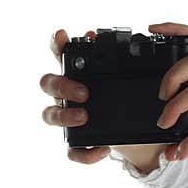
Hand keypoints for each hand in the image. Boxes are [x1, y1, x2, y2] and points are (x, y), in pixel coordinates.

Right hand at [40, 28, 112, 163]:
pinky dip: (86, 152)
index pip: (60, 55)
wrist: (139, 135)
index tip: (62, 35)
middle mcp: (66, 95)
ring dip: (64, 115)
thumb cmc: (125, 100)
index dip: (56, 45)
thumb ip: (113, 61)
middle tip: (84, 92)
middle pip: (48, 84)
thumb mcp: (125, 80)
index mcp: (77, 75)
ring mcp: (68, 118)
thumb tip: (95, 35)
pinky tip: (103, 149)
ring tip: (84, 117)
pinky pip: (72, 150)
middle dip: (63, 86)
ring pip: (50, 115)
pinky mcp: (77, 142)